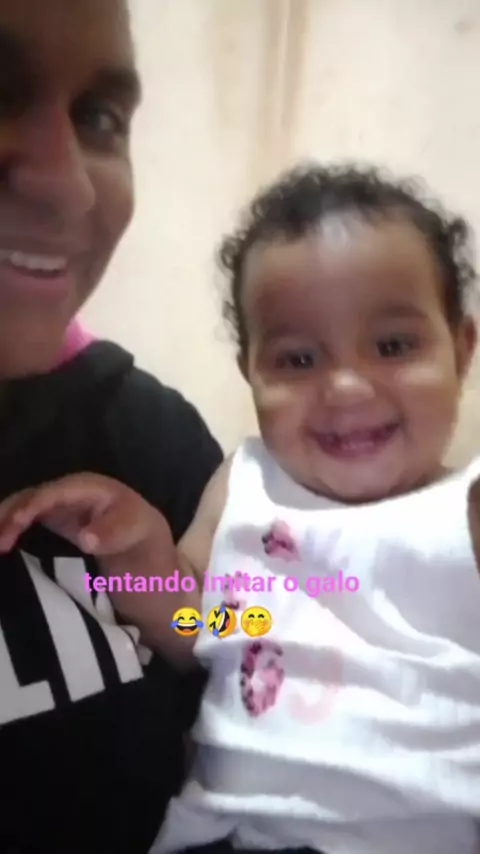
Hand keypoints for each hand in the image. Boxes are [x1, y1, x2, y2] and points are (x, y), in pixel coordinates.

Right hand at [0, 473, 162, 556]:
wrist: (139, 535)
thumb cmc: (136, 528)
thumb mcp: (132, 529)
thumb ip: (111, 532)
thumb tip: (86, 538)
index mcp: (85, 486)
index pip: (52, 493)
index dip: (32, 506)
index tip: (15, 523)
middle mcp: (66, 490)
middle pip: (30, 497)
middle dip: (9, 514)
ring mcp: (56, 502)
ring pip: (22, 506)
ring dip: (4, 520)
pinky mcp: (51, 516)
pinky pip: (24, 517)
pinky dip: (9, 526)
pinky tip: (1, 541)